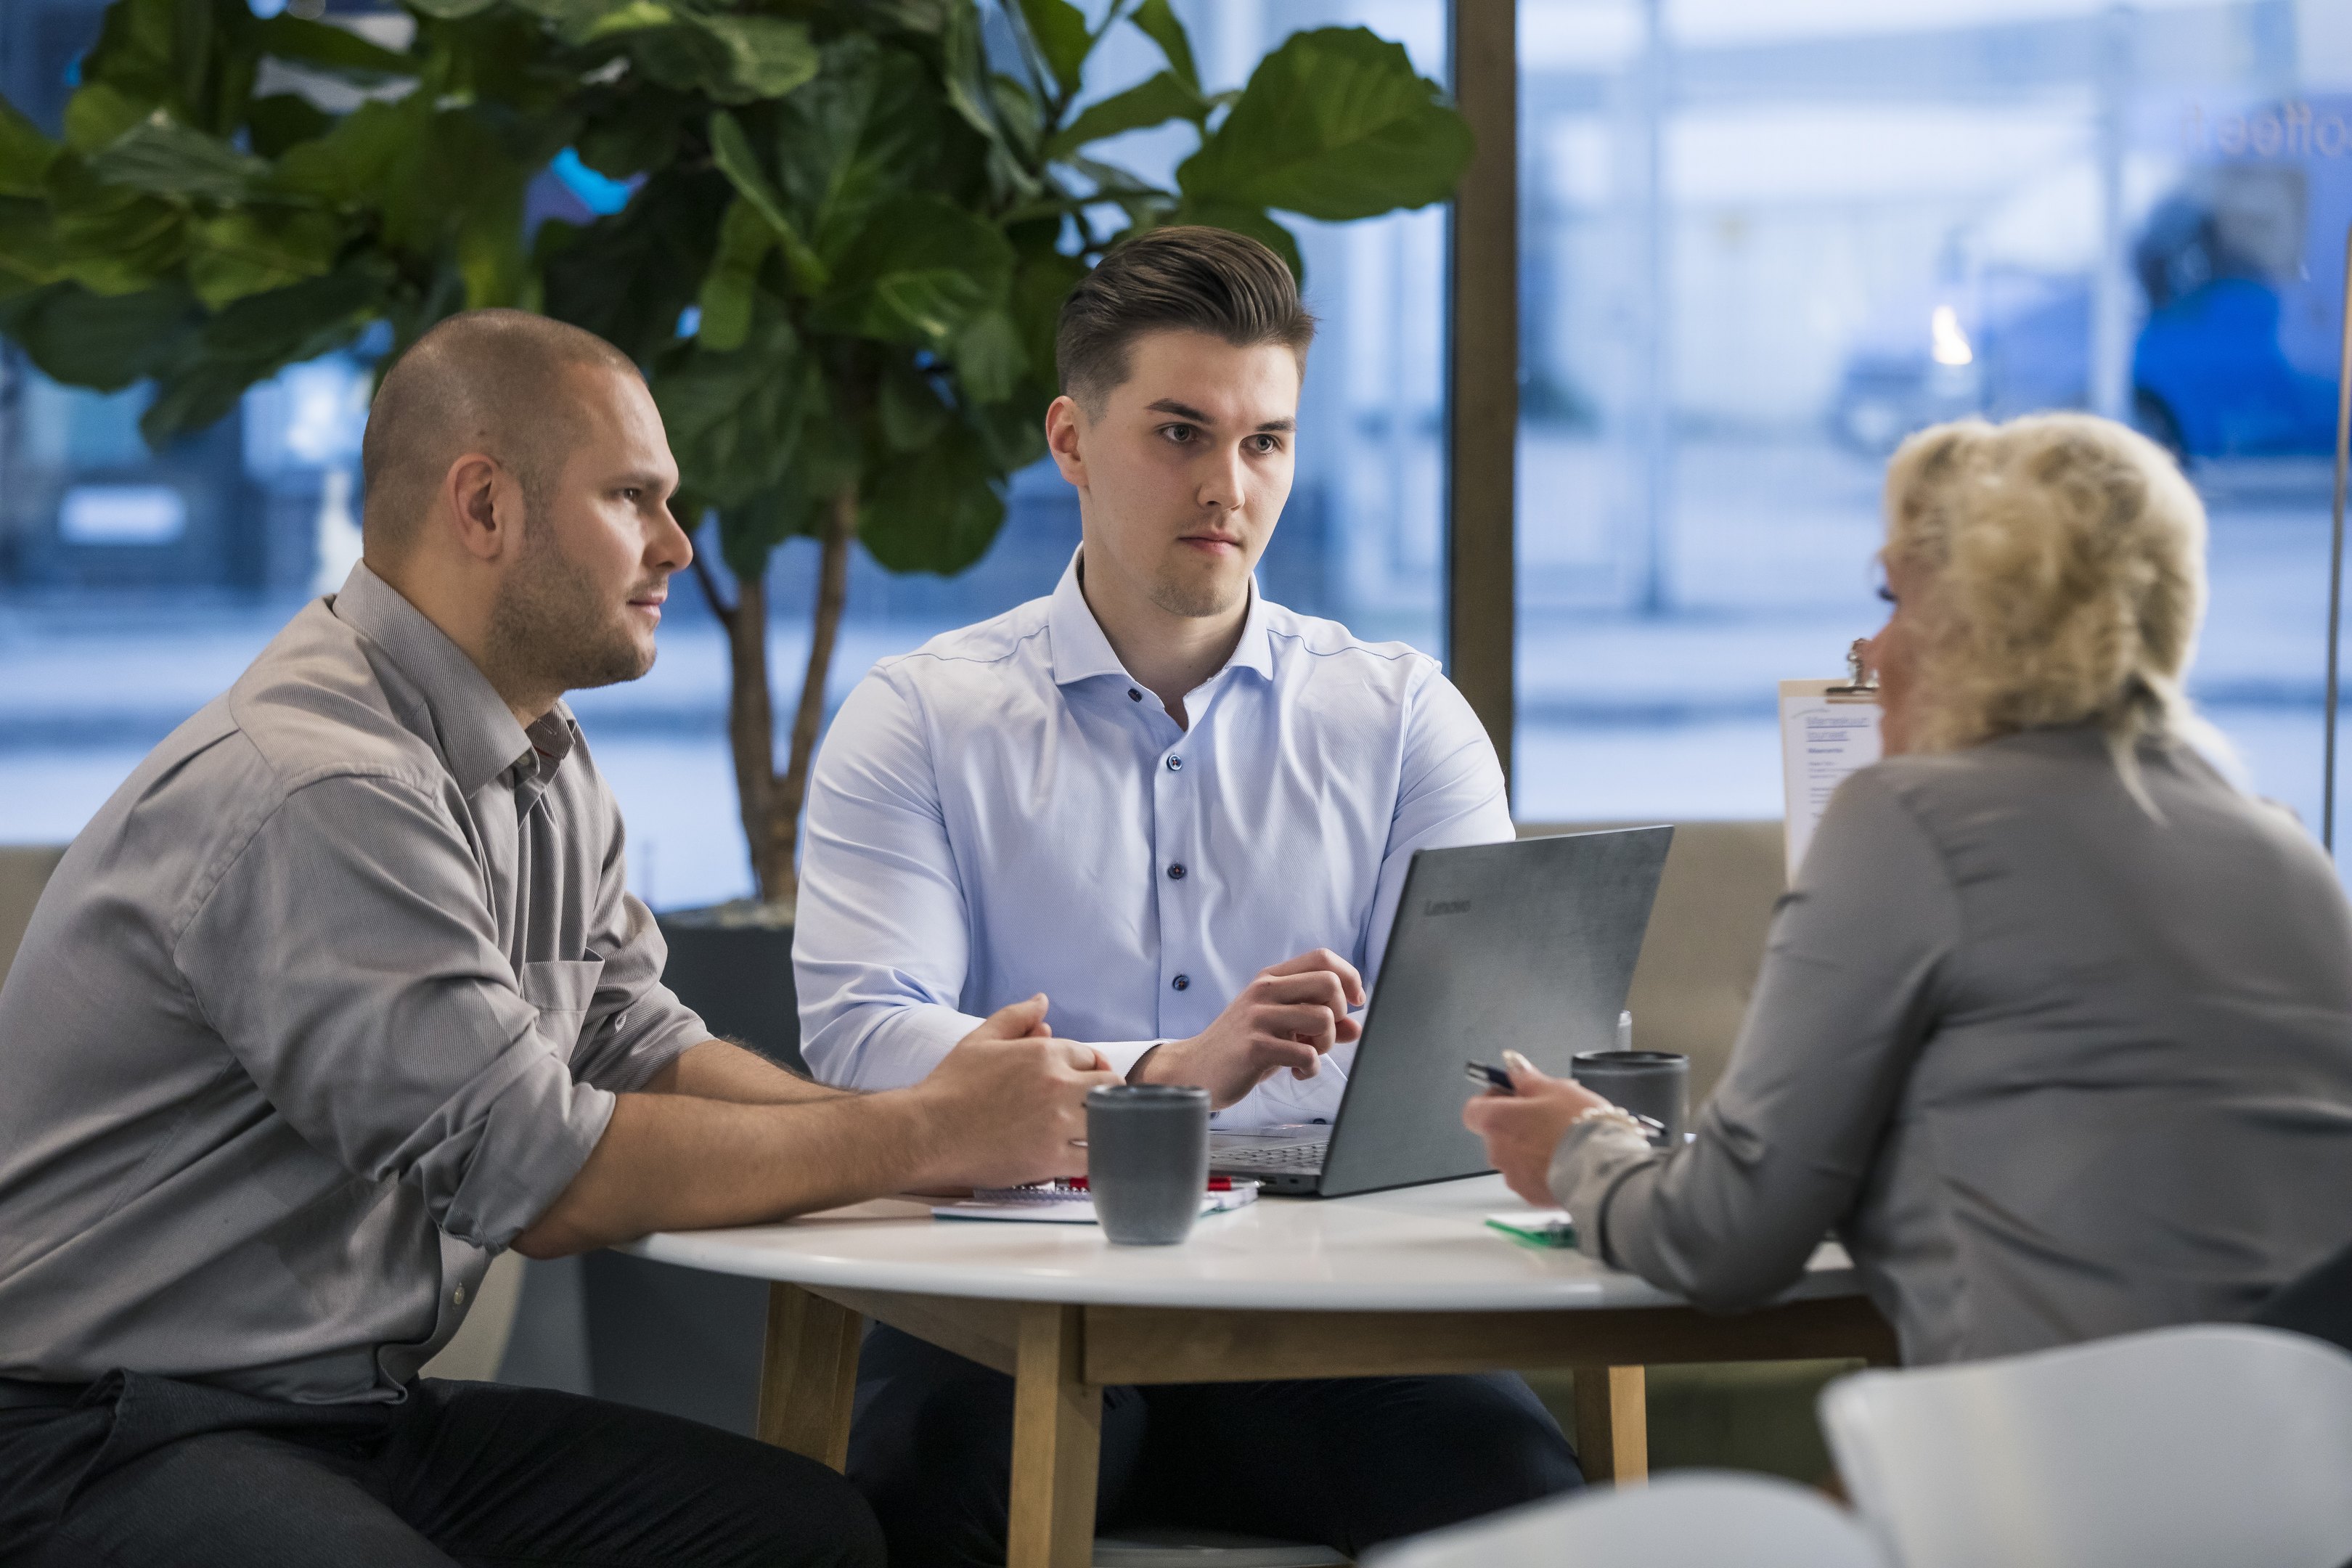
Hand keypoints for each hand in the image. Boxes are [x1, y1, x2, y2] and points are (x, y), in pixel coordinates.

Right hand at [906, 995, 1120, 1188]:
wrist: (928, 1132)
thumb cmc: (951, 1086)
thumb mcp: (981, 1039)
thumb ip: (1016, 1017)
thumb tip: (1042, 1001)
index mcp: (1045, 1053)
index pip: (1090, 1057)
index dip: (1087, 1068)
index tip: (1077, 1082)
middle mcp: (1059, 1085)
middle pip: (1110, 1085)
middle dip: (1104, 1093)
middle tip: (1089, 1106)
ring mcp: (1058, 1124)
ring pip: (1109, 1121)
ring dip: (1105, 1124)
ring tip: (1090, 1132)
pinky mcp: (1052, 1159)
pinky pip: (1094, 1157)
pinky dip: (1095, 1157)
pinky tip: (1082, 1155)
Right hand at [1132, 949, 1366, 1109]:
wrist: (1195, 1069)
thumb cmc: (1241, 1046)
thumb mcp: (1280, 1027)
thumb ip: (1316, 1023)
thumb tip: (1355, 1027)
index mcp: (1271, 979)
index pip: (1323, 958)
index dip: (1349, 977)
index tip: (1354, 1003)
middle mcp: (1264, 991)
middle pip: (1329, 983)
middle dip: (1340, 1013)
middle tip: (1323, 1034)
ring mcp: (1258, 1017)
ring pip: (1323, 1018)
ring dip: (1326, 1044)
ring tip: (1307, 1055)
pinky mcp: (1255, 1047)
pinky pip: (1306, 1054)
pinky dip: (1310, 1068)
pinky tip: (1296, 1072)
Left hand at [1461, 1050, 1612, 1205]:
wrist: (1603, 1168)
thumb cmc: (1578, 1125)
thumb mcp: (1555, 1089)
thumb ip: (1527, 1078)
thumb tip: (1512, 1065)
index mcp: (1496, 1121)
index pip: (1474, 1109)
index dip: (1493, 1099)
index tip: (1514, 1095)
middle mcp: (1497, 1151)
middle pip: (1497, 1132)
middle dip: (1517, 1123)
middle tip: (1548, 1115)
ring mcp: (1513, 1176)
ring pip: (1515, 1156)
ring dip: (1530, 1147)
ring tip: (1562, 1140)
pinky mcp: (1531, 1195)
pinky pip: (1531, 1177)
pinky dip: (1543, 1169)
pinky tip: (1566, 1161)